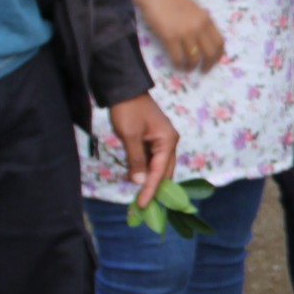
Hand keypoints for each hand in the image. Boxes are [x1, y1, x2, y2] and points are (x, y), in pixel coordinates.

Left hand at [106, 93, 178, 207]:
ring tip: (139, 194)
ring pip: (159, 166)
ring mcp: (162, 139)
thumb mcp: (129, 136)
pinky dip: (145, 169)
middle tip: (144, 205)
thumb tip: (140, 182)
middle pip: (165, 171)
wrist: (124, 88)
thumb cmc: (128, 110)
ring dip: (150, 179)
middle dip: (156, 188)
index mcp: (168, 141)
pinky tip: (136, 177)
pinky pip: (152, 158)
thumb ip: (136, 160)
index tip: (142, 204)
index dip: (151, 189)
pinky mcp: (153, 138)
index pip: (159, 172)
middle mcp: (170, 142)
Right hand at [138, 0, 224, 71]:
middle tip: (203, 71)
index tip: (214, 61)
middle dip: (208, 65)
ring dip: (191, 66)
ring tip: (187, 69)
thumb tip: (202, 40)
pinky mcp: (170, 36)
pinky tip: (177, 65)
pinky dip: (179, 64)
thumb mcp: (193, 9)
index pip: (220, 42)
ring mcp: (185, 32)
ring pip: (194, 57)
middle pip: (210, 53)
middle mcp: (199, 27)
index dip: (218, 55)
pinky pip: (178, 57)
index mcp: (206, 19)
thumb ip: (200, 23)